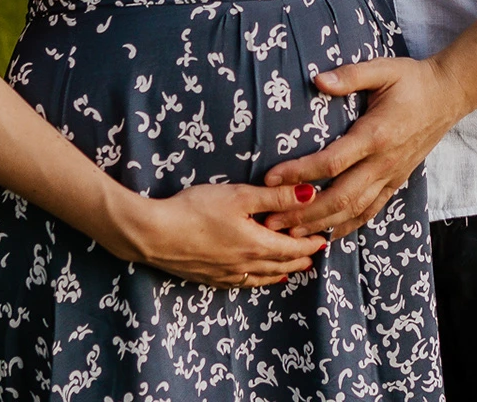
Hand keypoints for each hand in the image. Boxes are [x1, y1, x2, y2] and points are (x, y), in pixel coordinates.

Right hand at [119, 182, 327, 287]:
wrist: (153, 234)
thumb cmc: (195, 210)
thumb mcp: (240, 196)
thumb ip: (276, 196)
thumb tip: (311, 194)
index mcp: (257, 245)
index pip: (292, 248)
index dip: (309, 244)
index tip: (323, 240)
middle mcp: (245, 265)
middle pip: (280, 265)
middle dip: (299, 260)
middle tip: (313, 256)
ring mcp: (225, 274)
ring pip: (261, 276)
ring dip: (280, 272)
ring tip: (291, 271)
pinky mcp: (208, 277)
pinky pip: (241, 283)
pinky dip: (255, 280)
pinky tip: (252, 278)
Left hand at [261, 57, 469, 238]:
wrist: (448, 95)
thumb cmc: (412, 80)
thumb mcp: (382, 70)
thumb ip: (350, 75)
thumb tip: (317, 80)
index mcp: (375, 135)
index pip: (332, 162)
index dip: (300, 172)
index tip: (270, 178)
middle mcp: (383, 162)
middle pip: (340, 197)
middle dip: (303, 212)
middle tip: (271, 220)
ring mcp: (391, 175)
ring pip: (354, 210)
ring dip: (321, 224)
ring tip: (291, 235)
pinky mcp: (397, 181)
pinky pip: (371, 210)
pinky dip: (349, 226)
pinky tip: (328, 236)